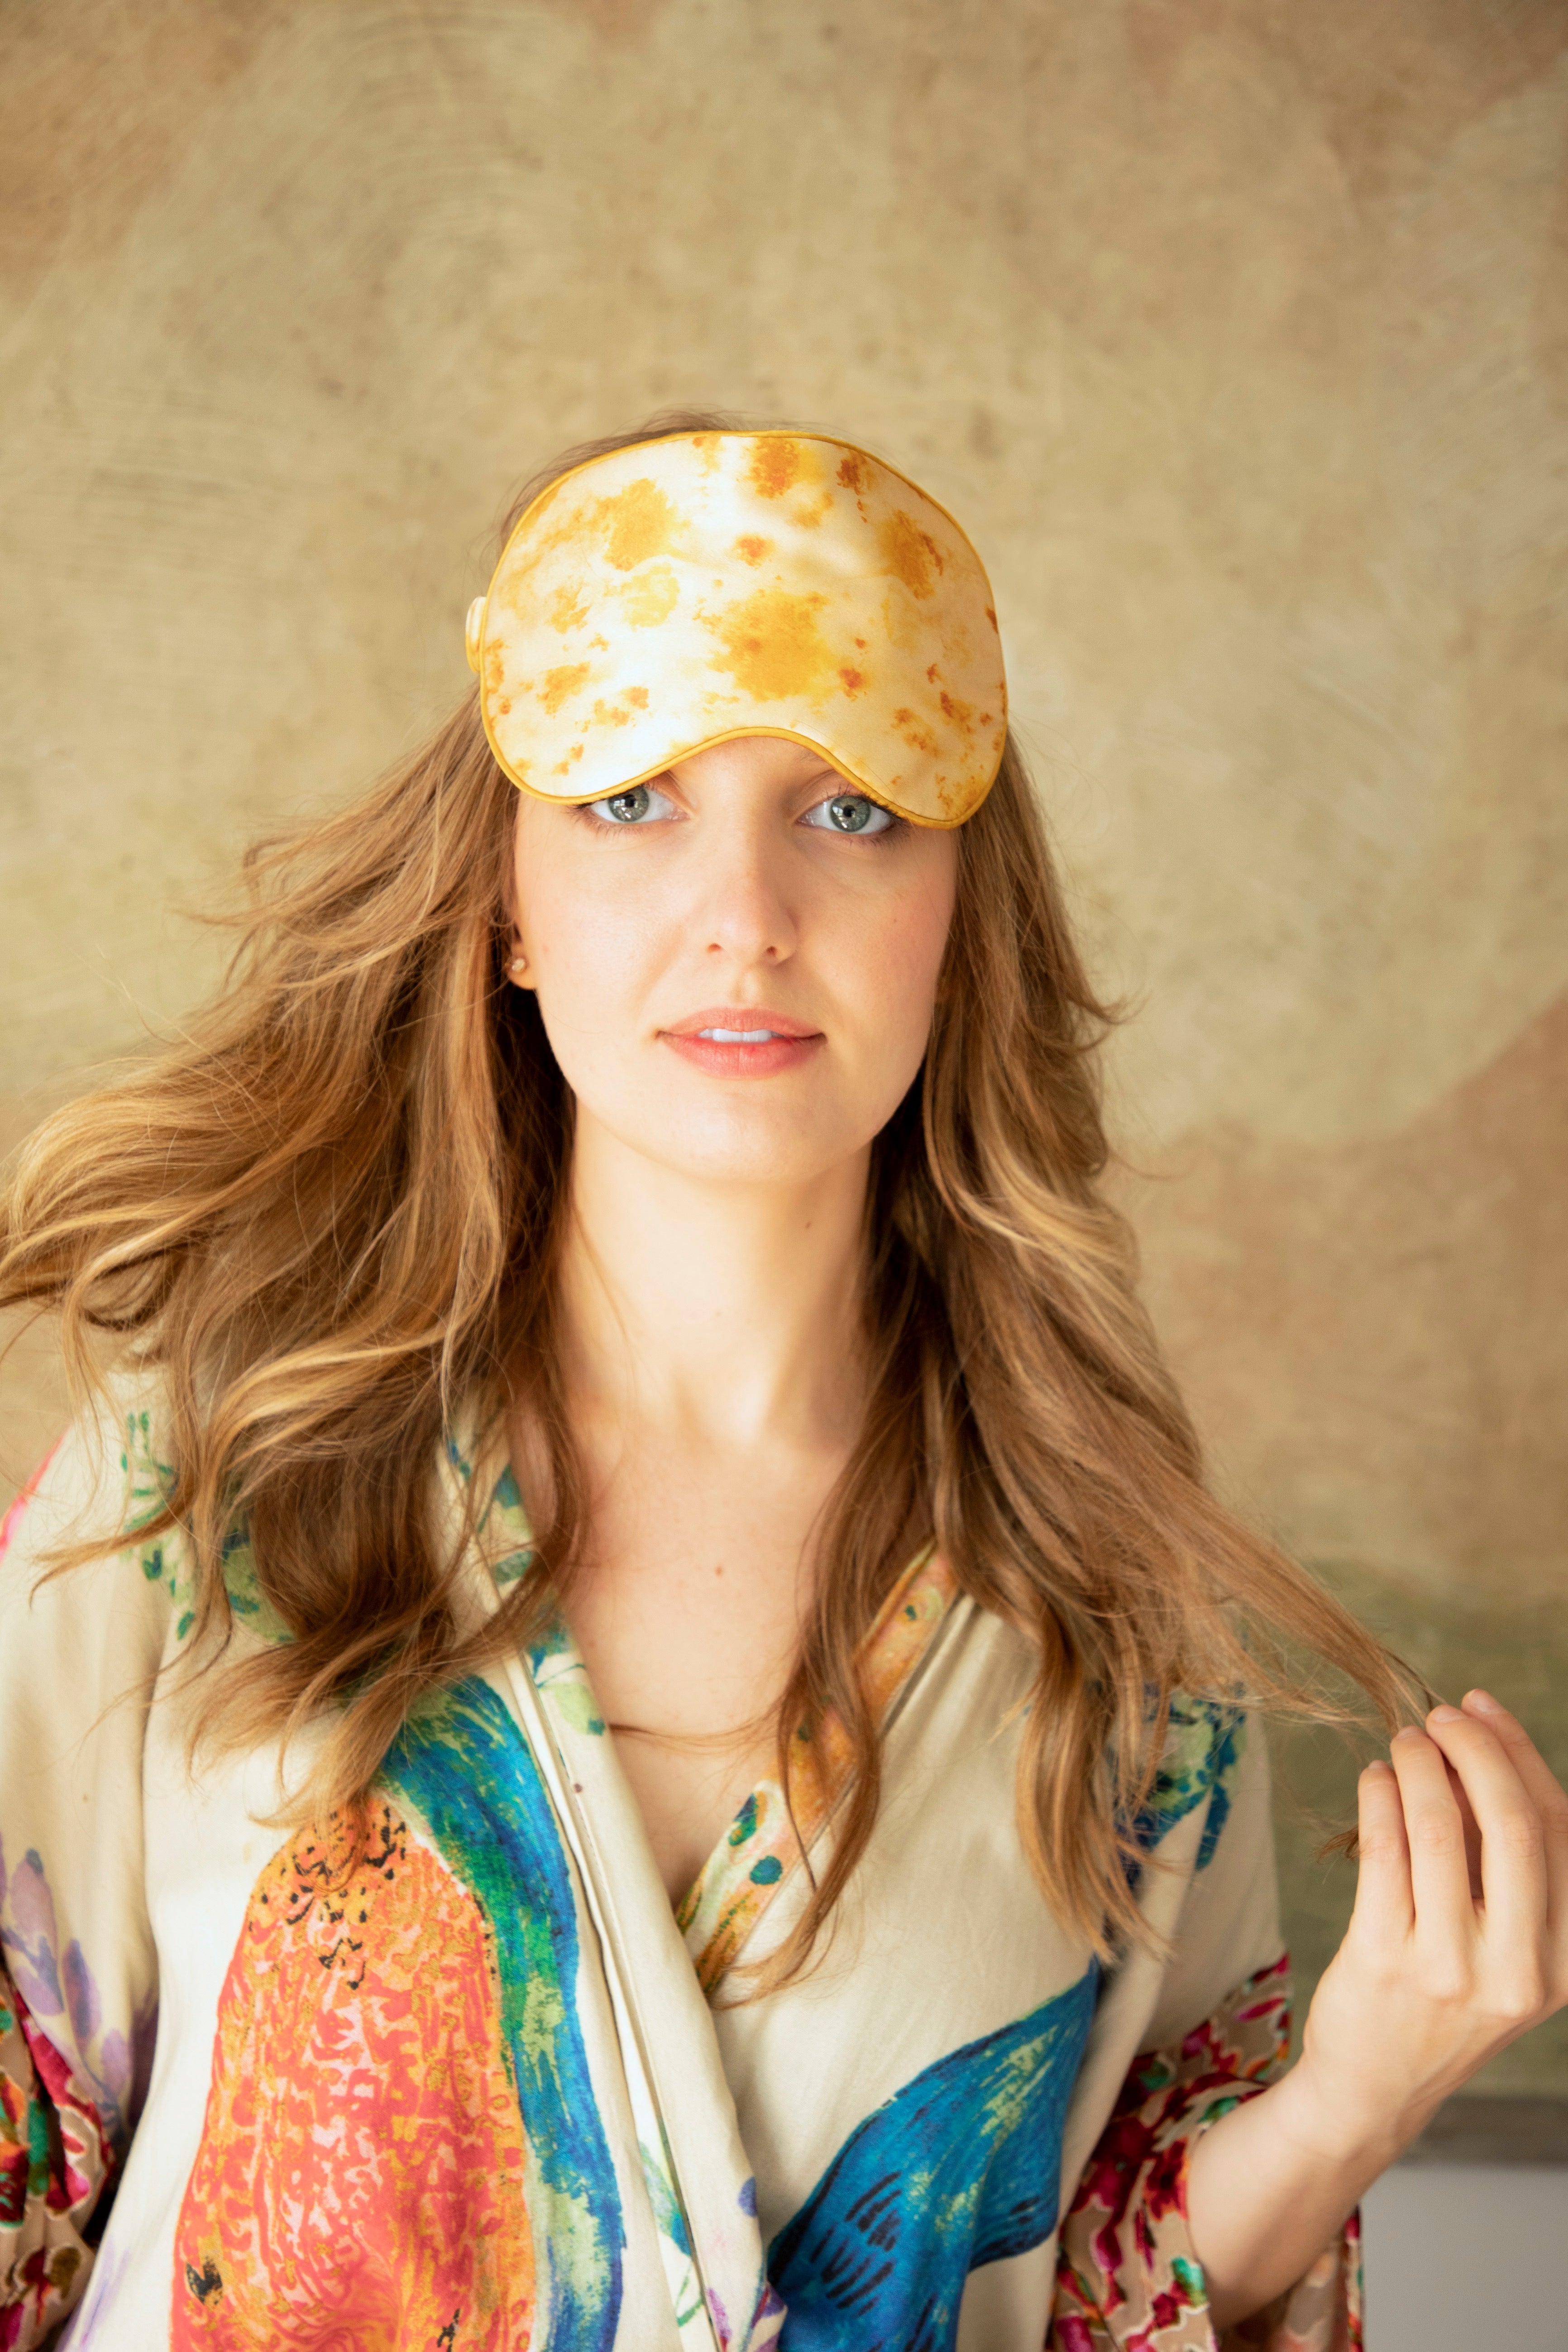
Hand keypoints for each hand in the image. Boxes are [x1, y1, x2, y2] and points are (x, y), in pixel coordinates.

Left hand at [1289, 1689, 1567, 2163]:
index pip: (1557, 1831)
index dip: (1520, 1755)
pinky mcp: (1382, 1962)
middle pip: (1512, 1825)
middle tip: (1442, 1714)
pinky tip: (1375, 1778)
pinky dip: (1379, 1797)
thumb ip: (1504, 1863)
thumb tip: (1483, 1746)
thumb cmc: (1442, 1997)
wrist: (1375, 2087)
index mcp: (1563, 1959)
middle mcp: (1517, 1969)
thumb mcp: (1504, 1948)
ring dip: (1419, 1766)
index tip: (1485, 1709)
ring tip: (1404, 1743)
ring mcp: (1449, 1969)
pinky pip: (1383, 1852)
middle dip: (1476, 1750)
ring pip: (1440, 1830)